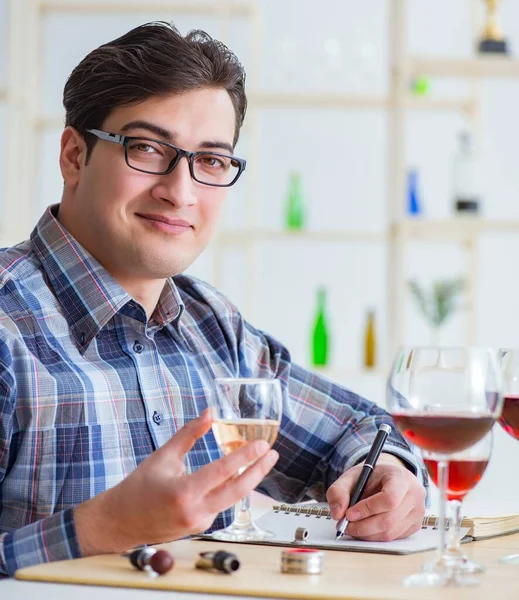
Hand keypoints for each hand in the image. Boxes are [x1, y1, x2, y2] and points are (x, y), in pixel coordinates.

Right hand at [75, 409, 278, 554]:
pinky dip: (231, 488)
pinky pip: (221, 504)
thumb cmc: (138, 487)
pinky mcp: (201, 526)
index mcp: (183, 492)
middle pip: (237, 490)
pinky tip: (237, 474)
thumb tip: (210, 413)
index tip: (262, 445)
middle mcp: (194, 512)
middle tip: (273, 454)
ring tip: (262, 460)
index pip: (222, 472)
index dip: (245, 457)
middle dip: (259, 471)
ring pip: (232, 498)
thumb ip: (189, 434)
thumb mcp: (163, 455)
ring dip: (249, 479)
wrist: (120, 522)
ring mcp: (199, 523)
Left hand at [326, 454, 425, 541]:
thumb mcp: (352, 476)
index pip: (389, 499)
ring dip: (366, 534)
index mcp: (401, 478)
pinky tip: (364, 529)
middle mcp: (414, 496)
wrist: (388, 477)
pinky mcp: (413, 526)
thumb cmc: (371, 476)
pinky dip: (374, 537)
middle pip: (389, 520)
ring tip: (351, 527)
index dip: (368, 509)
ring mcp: (417, 513)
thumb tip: (337, 514)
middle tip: (345, 525)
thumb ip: (339, 491)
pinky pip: (392, 538)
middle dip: (363, 526)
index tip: (349, 514)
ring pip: (390, 532)